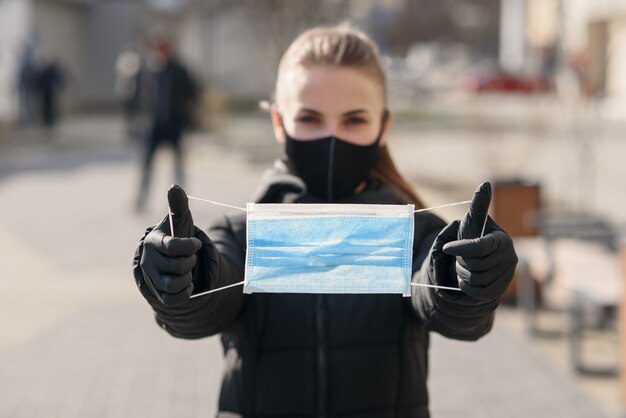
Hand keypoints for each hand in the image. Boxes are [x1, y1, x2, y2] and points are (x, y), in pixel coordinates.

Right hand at [140, 185, 202, 305]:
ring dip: (187, 277)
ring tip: (187, 270)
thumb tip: (174, 187)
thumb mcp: (179, 221)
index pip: (173, 246)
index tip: (195, 244)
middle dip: (190, 261)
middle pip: (179, 266)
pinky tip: (186, 284)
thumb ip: (178, 205)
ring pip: (175, 283)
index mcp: (154, 242)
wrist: (170, 259)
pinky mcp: (157, 294)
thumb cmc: (176, 235)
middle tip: (188, 258)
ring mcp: (151, 279)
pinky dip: (184, 293)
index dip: (190, 246)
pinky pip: (172, 299)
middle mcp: (149, 261)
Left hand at [432, 182, 517, 299]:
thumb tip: (486, 184)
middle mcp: (509, 255)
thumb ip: (478, 206)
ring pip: (475, 279)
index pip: (480, 246)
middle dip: (461, 261)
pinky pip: (478, 292)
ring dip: (463, 274)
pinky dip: (468, 287)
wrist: (475, 263)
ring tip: (466, 266)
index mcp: (501, 238)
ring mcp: (507, 274)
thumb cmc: (471, 238)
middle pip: (474, 265)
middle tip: (462, 257)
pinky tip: (469, 279)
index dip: (462, 248)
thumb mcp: (470, 224)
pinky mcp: (501, 288)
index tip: (446, 248)